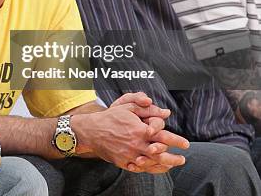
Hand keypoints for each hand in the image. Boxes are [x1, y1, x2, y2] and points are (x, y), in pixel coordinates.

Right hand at [72, 101, 187, 172]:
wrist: (91, 130)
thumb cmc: (109, 117)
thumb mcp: (127, 107)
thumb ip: (147, 109)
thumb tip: (165, 112)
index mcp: (139, 130)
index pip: (164, 137)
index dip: (177, 141)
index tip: (185, 144)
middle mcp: (136, 144)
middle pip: (161, 154)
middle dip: (174, 158)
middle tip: (182, 159)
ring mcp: (130, 155)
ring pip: (152, 164)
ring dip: (164, 165)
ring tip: (172, 165)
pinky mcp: (123, 162)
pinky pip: (139, 168)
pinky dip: (149, 169)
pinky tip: (155, 167)